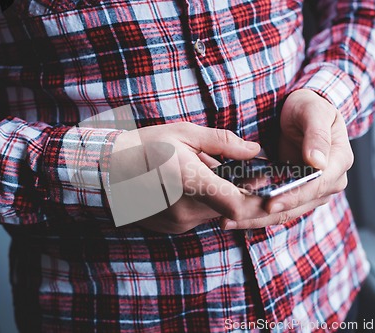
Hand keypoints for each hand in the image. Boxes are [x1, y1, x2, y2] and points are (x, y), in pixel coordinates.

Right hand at [112, 122, 268, 233]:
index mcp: (190, 182)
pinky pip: (200, 218)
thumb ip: (223, 143)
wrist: (108, 169)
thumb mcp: (184, 134)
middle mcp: (186, 210)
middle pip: (231, 209)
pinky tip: (187, 187)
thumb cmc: (145, 146)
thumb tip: (254, 150)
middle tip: (232, 170)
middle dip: (239, 191)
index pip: (238, 205)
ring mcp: (178, 223)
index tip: (265, 185)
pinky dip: (203, 204)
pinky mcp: (173, 228)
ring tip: (202, 174)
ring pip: (216, 214)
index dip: (258, 199)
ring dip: (219, 197)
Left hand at [221, 89, 353, 228]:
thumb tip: (318, 163)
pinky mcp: (295, 194)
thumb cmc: (309, 107)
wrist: (302, 113)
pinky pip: (276, 207)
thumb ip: (317, 135)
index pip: (315, 186)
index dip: (292, 196)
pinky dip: (255, 212)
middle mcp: (329, 182)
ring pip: (285, 212)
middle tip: (232, 218)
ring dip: (256, 219)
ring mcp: (312, 191)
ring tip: (226, 221)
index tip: (270, 204)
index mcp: (338, 162)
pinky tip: (232, 217)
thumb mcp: (314, 111)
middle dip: (265, 214)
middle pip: (297, 205)